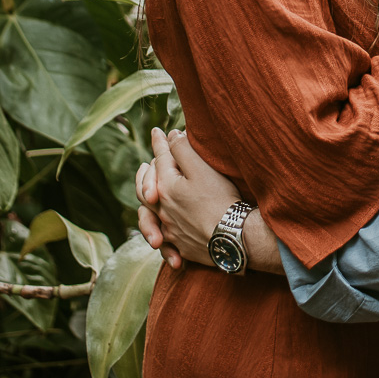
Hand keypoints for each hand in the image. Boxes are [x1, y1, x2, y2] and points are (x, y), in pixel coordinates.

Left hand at [136, 128, 240, 268]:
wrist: (233, 238)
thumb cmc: (220, 200)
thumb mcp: (203, 168)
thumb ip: (183, 149)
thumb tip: (171, 136)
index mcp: (165, 188)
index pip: (160, 159)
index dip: (159, 143)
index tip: (156, 132)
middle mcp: (162, 209)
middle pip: (145, 188)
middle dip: (145, 173)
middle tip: (146, 164)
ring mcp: (169, 230)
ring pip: (148, 214)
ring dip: (146, 201)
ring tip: (148, 195)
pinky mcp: (180, 246)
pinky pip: (162, 238)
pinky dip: (158, 230)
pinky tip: (160, 230)